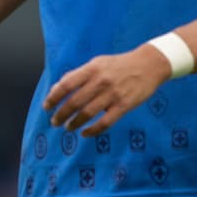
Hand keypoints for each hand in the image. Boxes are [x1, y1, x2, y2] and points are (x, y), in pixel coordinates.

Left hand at [42, 44, 171, 135]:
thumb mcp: (97, 63)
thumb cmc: (119, 64)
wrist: (149, 65)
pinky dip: (92, 130)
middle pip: (74, 102)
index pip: (66, 84)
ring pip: (87, 114)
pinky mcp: (124, 105)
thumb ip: (78, 75)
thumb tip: (58, 88)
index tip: (47, 106)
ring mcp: (112, 94)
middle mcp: (100, 81)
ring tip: (68, 128)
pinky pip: (104, 122)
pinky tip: (84, 133)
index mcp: (92, 69)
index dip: (54, 97)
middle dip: (61, 114)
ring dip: (74, 123)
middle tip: (55, 122)